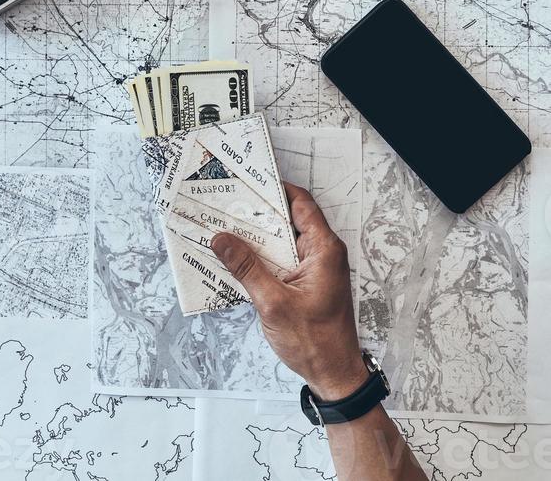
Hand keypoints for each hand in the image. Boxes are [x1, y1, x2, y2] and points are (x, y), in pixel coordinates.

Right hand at [211, 182, 367, 400]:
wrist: (333, 375)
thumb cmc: (315, 342)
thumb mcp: (273, 303)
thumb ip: (247, 268)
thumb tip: (222, 240)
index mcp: (324, 249)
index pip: (301, 203)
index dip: (276, 189)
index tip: (250, 182)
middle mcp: (323, 252)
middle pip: (289, 219)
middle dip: (259, 212)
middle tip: (229, 203)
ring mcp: (316, 267)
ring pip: (284, 240)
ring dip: (259, 236)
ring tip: (228, 227)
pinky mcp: (308, 281)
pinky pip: (284, 259)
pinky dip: (264, 255)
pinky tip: (240, 258)